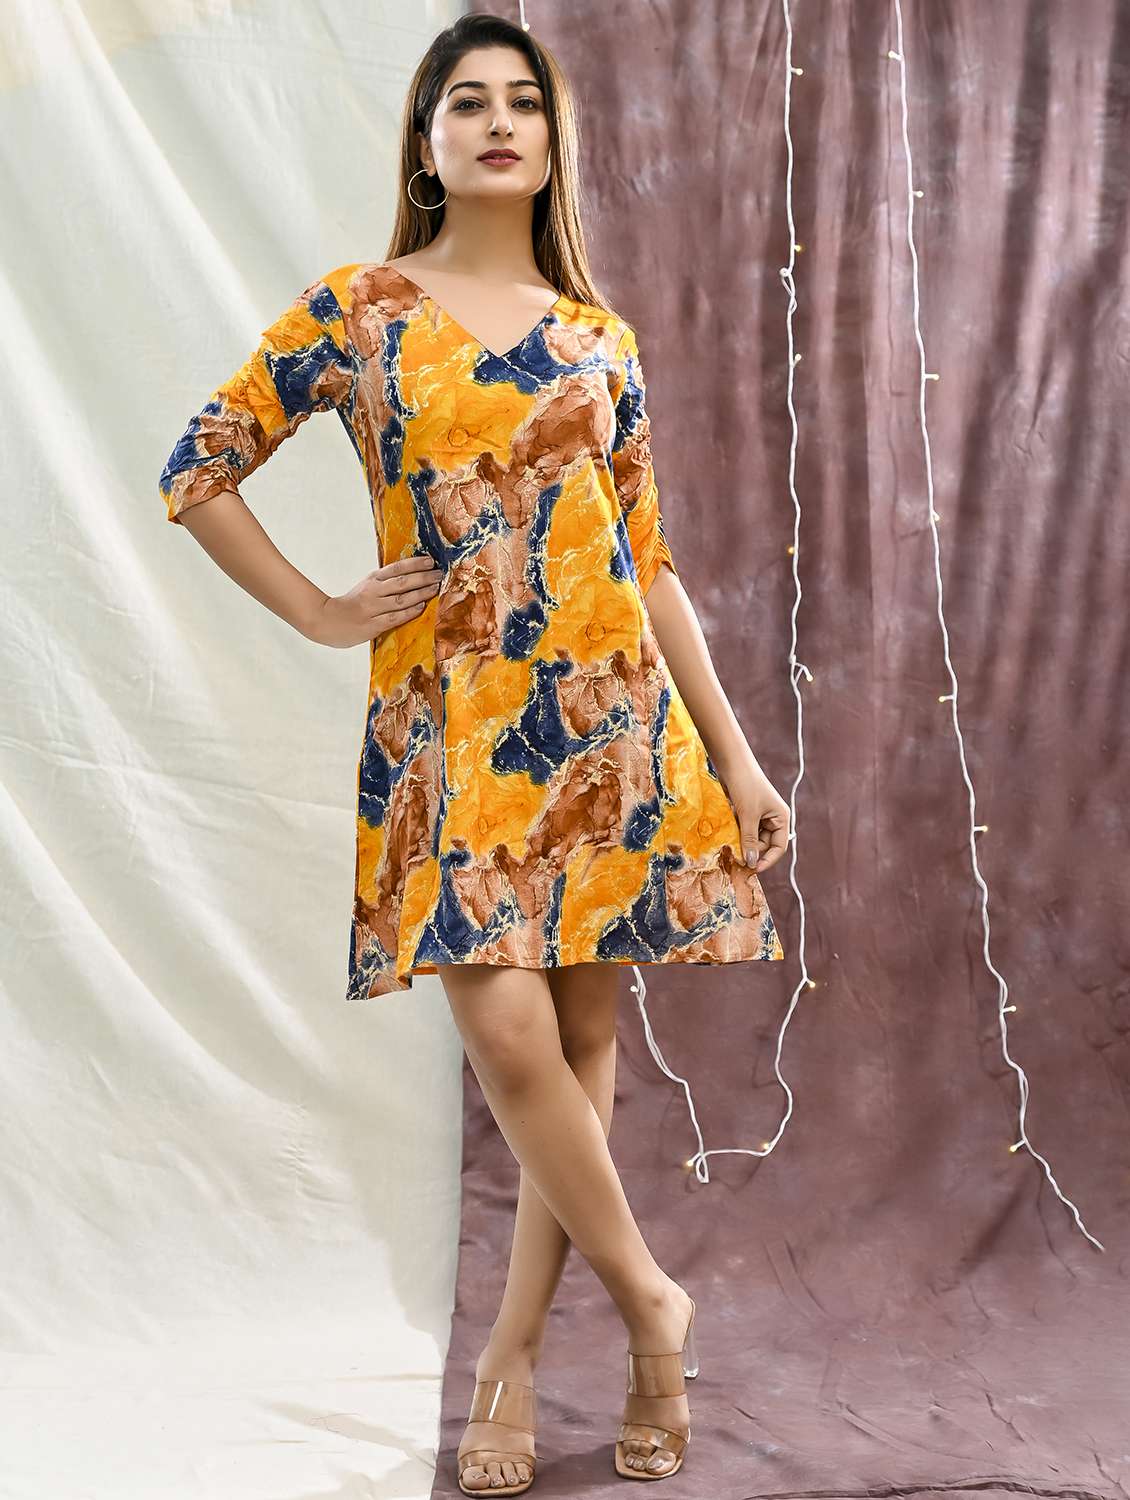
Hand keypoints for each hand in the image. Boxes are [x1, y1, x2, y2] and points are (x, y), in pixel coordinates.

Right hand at [308, 554, 442, 647]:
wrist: (327, 620)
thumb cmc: (352, 603)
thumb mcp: (367, 586)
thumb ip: (385, 582)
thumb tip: (412, 574)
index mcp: (372, 579)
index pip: (396, 568)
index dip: (415, 563)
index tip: (431, 561)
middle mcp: (373, 591)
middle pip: (402, 582)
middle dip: (423, 577)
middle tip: (439, 574)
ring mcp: (372, 608)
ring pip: (401, 599)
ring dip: (421, 593)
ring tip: (435, 588)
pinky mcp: (373, 625)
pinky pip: (395, 618)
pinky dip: (409, 612)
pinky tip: (421, 607)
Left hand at [718, 758, 790, 875]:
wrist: (732, 763)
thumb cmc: (745, 786)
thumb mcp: (748, 815)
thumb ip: (750, 840)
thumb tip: (750, 862)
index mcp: (781, 818)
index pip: (779, 847)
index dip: (767, 860)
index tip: (752, 869)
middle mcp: (773, 818)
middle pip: (764, 844)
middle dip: (751, 850)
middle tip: (735, 856)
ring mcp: (759, 815)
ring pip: (752, 838)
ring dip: (742, 841)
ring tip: (730, 843)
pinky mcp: (746, 812)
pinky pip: (744, 829)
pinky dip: (736, 833)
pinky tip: (728, 832)